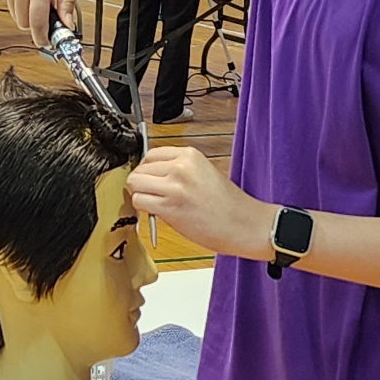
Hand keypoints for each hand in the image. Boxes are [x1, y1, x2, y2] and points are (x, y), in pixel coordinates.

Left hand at [125, 146, 271, 260]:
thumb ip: (178, 169)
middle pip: (140, 168)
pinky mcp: (169, 207)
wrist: (245, 225)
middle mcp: (180, 166)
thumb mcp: (204, 173)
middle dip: (143, 183)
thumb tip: (152, 175)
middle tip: (153, 195)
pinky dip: (142, 209)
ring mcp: (174, 185)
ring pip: (135, 183)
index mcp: (190, 155)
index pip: (151, 155)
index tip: (152, 180)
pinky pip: (138, 201)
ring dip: (140, 195)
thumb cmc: (228, 205)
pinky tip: (156, 213)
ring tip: (155, 204)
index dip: (148, 170)